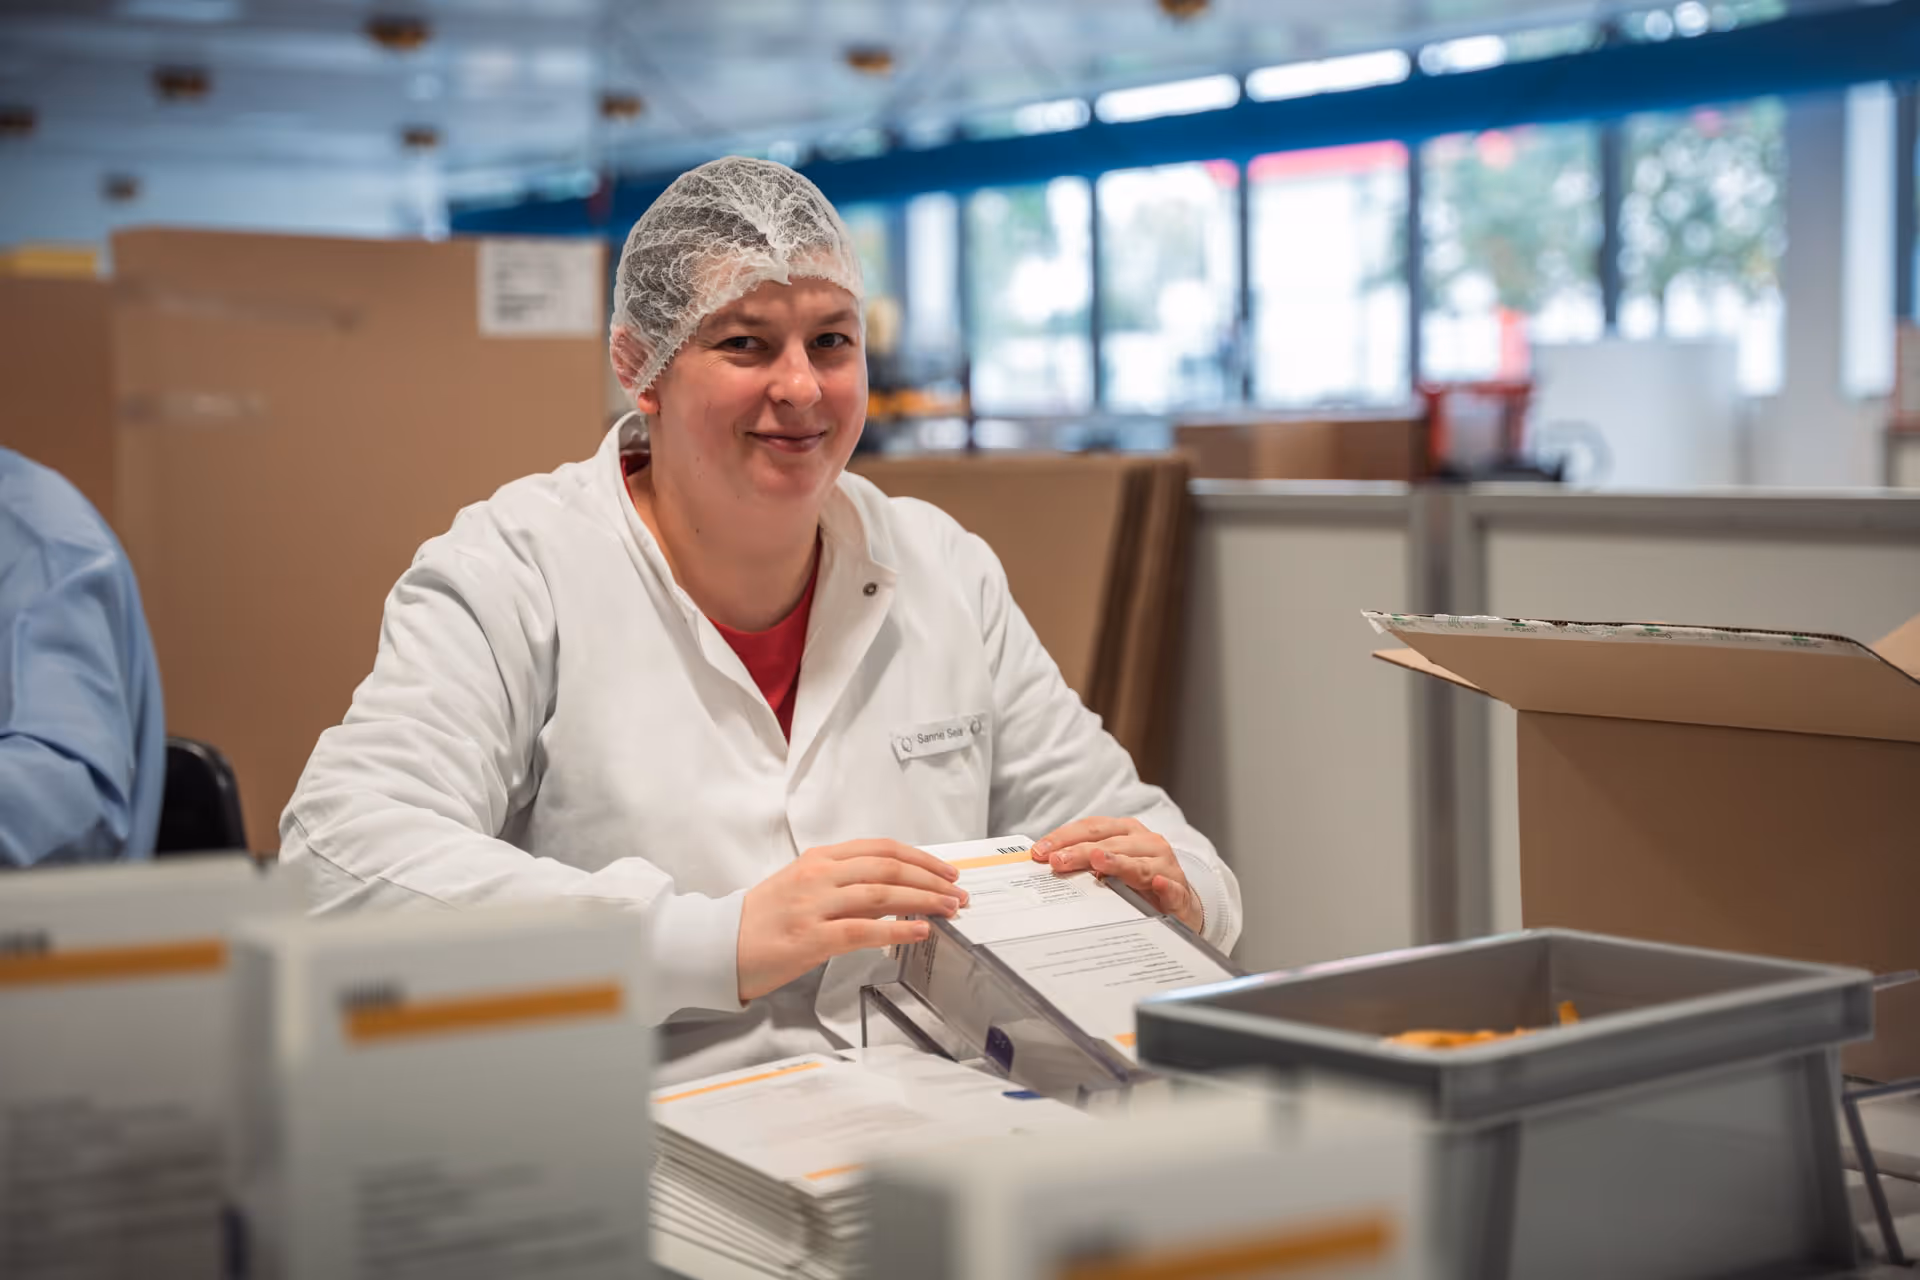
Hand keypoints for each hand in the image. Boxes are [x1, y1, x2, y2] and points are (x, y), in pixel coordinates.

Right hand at [737, 839, 967, 1002]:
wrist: (719, 945)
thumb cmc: (762, 919)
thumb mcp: (803, 886)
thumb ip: (844, 883)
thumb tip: (894, 891)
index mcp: (819, 859)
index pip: (881, 848)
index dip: (921, 858)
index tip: (946, 870)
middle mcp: (819, 875)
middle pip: (889, 867)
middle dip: (931, 879)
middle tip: (958, 892)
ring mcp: (815, 906)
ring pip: (882, 894)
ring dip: (924, 901)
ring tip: (950, 909)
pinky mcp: (811, 938)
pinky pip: (863, 930)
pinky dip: (897, 929)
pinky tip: (920, 932)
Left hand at [1030, 817, 1202, 932]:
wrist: (1178, 902)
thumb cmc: (1138, 880)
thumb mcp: (1110, 866)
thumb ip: (1084, 862)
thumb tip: (1047, 862)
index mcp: (1126, 832)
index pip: (1092, 828)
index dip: (1064, 837)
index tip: (1040, 851)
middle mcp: (1147, 842)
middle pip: (1109, 843)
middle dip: (1080, 852)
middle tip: (1056, 862)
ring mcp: (1165, 865)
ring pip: (1138, 863)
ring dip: (1118, 863)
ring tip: (1099, 862)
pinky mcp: (1179, 890)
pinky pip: (1171, 887)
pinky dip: (1164, 886)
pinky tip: (1158, 885)